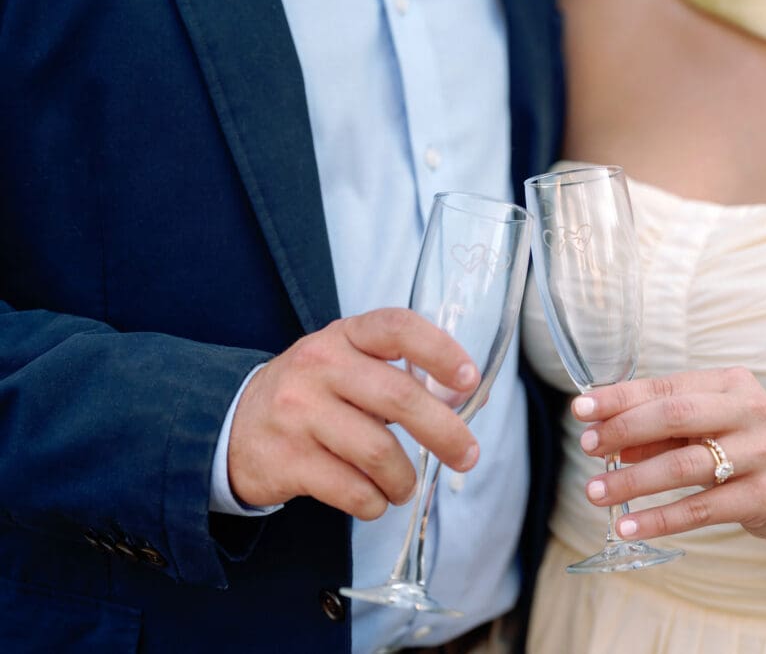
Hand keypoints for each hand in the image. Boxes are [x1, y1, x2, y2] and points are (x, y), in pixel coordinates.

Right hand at [228, 308, 480, 519]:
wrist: (231, 425)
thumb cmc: (312, 394)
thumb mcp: (349, 365)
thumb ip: (402, 374)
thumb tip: (470, 396)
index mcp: (344, 336)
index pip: (397, 328)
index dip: (440, 350)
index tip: (469, 379)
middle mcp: (320, 366)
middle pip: (399, 398)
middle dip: (445, 433)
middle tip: (467, 455)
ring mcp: (299, 412)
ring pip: (378, 452)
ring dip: (404, 479)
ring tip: (404, 486)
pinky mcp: (287, 459)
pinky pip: (351, 490)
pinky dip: (374, 502)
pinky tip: (373, 499)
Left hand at [572, 367, 765, 543]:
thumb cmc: (745, 449)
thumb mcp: (706, 429)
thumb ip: (659, 430)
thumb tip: (605, 436)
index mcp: (731, 384)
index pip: (666, 386)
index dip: (621, 398)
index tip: (582, 409)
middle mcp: (751, 411)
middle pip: (676, 415)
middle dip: (625, 430)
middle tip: (588, 447)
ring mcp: (762, 453)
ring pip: (685, 465)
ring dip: (634, 480)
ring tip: (596, 492)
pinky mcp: (765, 495)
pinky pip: (702, 508)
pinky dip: (660, 518)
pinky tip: (629, 526)